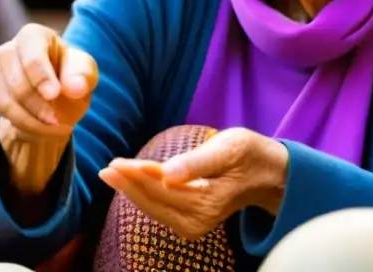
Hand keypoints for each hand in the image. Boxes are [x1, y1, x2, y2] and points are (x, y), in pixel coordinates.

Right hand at [0, 25, 97, 190]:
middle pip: (17, 82)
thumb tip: (75, 88)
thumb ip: (82, 76)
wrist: (54, 94)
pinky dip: (19, 123)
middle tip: (58, 121)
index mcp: (34, 35)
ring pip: (4, 99)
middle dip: (38, 106)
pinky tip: (37, 125)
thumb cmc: (69, 75)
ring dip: (29, 120)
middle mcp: (9, 48)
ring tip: (52, 127)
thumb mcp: (85, 72)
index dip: (41, 77)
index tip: (54, 95)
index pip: (32, 55)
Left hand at [99, 128, 288, 240]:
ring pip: (154, 207)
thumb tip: (167, 175)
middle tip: (107, 167)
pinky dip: (143, 195)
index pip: (164, 189)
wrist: (265, 173)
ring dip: (131, 191)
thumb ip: (197, 163)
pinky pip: (160, 208)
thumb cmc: (247, 154)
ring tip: (110, 173)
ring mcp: (194, 223)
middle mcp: (198, 220)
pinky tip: (129, 182)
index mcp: (207, 203)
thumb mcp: (228, 149)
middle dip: (129, 184)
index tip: (117, 163)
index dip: (138, 176)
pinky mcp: (190, 220)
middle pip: (154, 201)